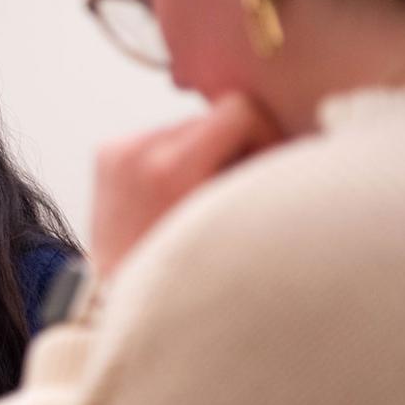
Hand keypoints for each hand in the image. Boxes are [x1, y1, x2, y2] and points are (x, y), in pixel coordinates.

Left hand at [91, 92, 282, 275]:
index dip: (264, 133)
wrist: (117, 295)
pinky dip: (175, 159)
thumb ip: (259, 178)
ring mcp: (118, 149)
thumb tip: (297, 140)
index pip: (238, 109)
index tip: (264, 167)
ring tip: (200, 198)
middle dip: (232, 148)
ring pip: (187, 129)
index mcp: (170, 167)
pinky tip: (172, 195)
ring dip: (202, 154)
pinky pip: (159, 138)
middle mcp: (138, 150)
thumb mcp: (234, 226)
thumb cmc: (185, 276)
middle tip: (234, 190)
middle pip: (212, 119)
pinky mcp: (107, 152)